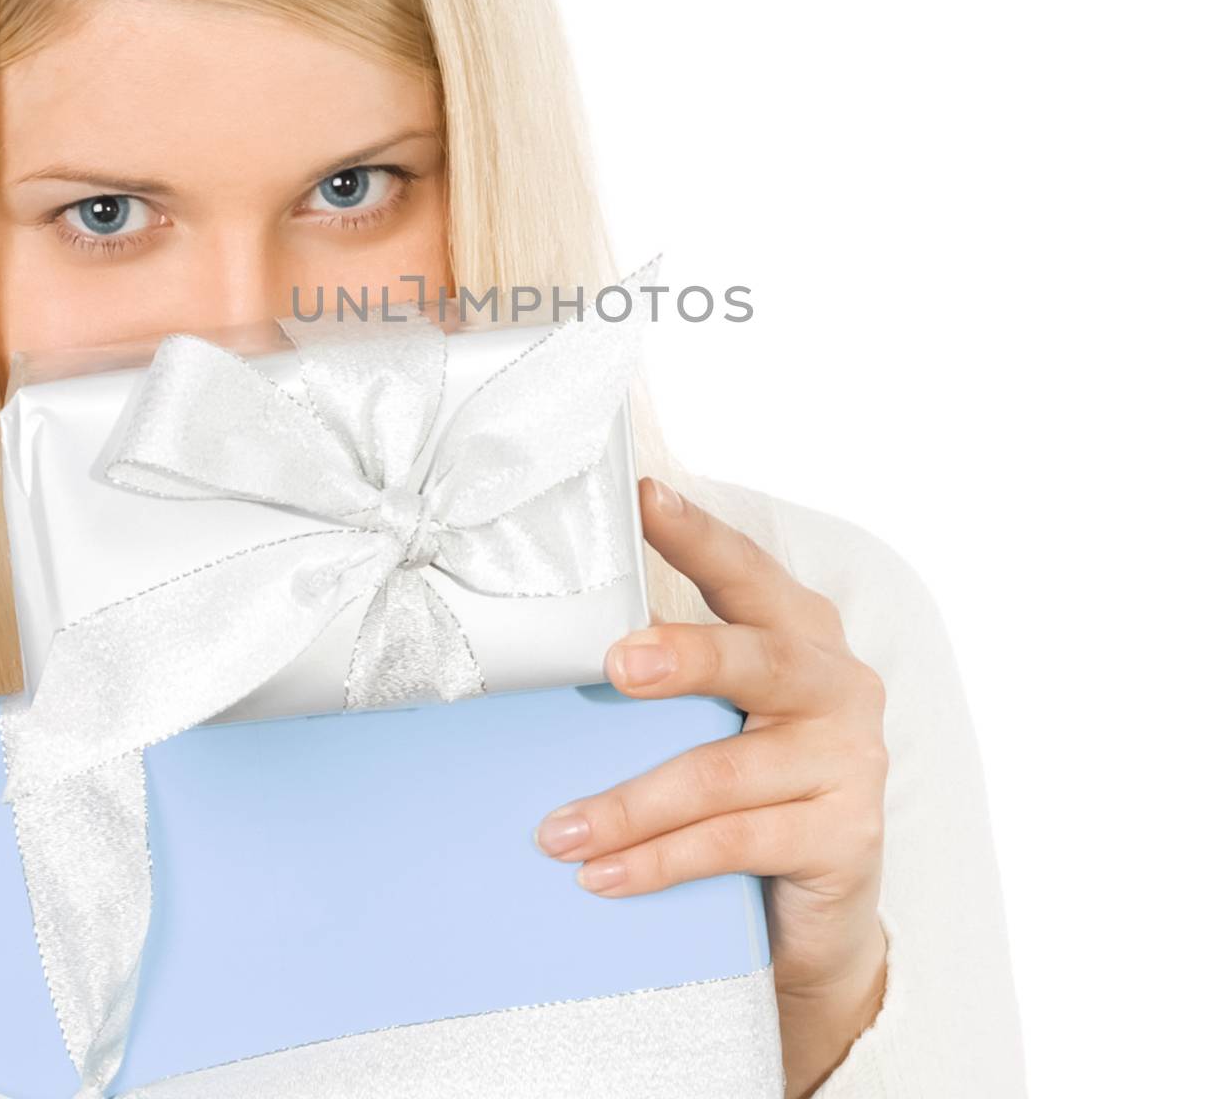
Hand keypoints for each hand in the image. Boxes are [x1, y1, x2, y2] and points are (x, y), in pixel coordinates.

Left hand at [532, 476, 889, 1092]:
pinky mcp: (846, 835)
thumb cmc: (747, 785)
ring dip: (630, 804)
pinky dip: (661, 861)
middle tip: (616, 664)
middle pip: (755, 659)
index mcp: (800, 629)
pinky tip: (603, 876)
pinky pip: (735, 843)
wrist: (817, 906)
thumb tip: (551, 649)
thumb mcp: (719, 713)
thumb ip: (669, 674)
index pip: (745, 570)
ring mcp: (850, 759)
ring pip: (724, 772)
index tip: (642, 496)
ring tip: (558, 831)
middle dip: (685, 657)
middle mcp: (837, 681)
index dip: (696, 534)